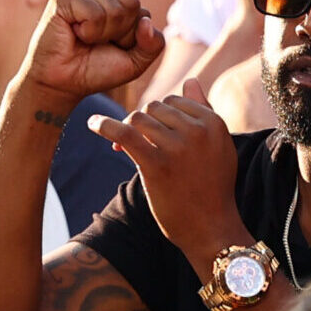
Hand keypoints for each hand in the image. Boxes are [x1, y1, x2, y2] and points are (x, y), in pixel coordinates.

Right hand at [20, 0, 166, 103]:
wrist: (61, 84)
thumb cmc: (94, 70)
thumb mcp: (134, 62)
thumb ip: (153, 44)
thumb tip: (146, 20)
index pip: (141, 11)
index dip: (130, 38)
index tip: (108, 47)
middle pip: (131, 5)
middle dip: (118, 33)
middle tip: (94, 43)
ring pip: (115, 10)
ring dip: (101, 34)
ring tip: (82, 38)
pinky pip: (95, 13)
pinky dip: (89, 31)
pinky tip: (73, 33)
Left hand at [87, 79, 245, 266]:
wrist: (211, 229)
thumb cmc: (212, 189)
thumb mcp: (218, 146)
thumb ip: (204, 111)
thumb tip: (190, 80)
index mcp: (213, 122)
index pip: (175, 100)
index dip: (159, 115)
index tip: (150, 134)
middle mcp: (197, 130)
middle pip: (154, 107)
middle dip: (142, 122)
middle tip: (134, 145)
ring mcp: (178, 147)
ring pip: (138, 118)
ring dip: (126, 130)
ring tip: (121, 148)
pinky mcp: (157, 165)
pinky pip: (124, 134)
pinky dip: (104, 126)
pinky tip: (92, 124)